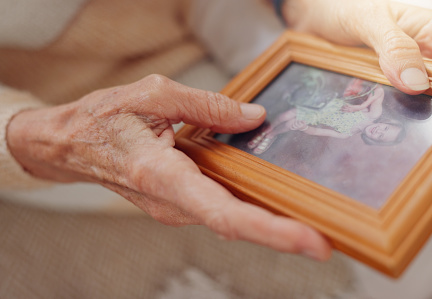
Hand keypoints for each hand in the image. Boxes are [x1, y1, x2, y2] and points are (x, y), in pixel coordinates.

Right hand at [6, 75, 330, 260]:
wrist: (69, 145)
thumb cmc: (103, 119)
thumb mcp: (154, 96)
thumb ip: (208, 106)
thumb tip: (255, 118)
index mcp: (163, 176)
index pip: (224, 212)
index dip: (270, 231)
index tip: (310, 242)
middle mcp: (172, 203)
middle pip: (235, 224)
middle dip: (283, 234)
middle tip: (327, 240)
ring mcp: (176, 208)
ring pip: (230, 218)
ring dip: (270, 224)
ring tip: (313, 224)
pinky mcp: (181, 203)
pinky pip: (221, 207)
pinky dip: (251, 210)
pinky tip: (276, 204)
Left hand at [283, 0, 431, 157]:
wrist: (311, 14)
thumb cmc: (342, 6)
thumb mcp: (368, 21)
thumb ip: (393, 46)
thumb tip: (417, 84)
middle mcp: (425, 56)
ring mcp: (405, 74)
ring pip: (427, 106)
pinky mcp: (385, 87)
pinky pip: (399, 109)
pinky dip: (402, 125)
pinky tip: (402, 146)